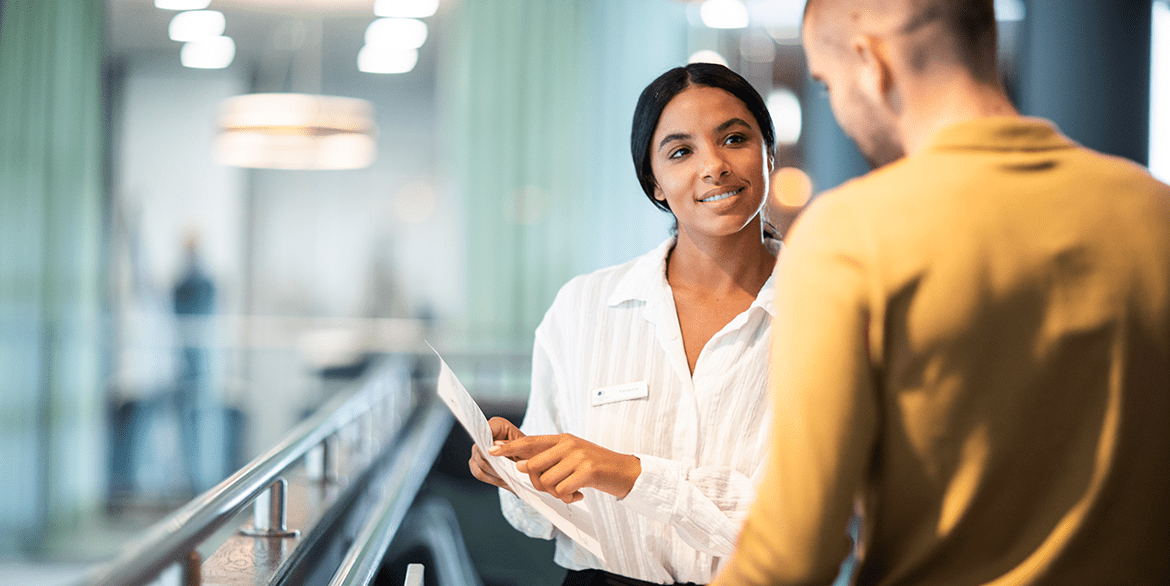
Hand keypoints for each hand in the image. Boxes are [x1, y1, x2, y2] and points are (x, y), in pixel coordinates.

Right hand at [467, 417, 526, 491]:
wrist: (531, 463)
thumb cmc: (531, 451)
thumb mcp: (525, 447)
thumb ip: (509, 446)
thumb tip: (492, 449)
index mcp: (498, 425)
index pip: (484, 429)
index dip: (485, 440)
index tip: (491, 452)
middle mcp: (485, 435)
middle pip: (479, 449)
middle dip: (493, 462)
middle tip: (506, 470)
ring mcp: (479, 450)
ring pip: (478, 463)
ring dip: (493, 472)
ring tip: (508, 476)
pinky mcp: (477, 463)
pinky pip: (478, 473)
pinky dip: (491, 478)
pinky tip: (503, 479)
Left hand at [489, 433, 640, 503]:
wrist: (626, 471)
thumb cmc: (596, 467)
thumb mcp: (573, 456)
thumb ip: (550, 458)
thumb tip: (523, 468)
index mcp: (562, 438)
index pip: (530, 442)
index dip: (510, 448)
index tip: (492, 451)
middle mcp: (568, 444)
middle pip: (533, 466)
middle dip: (538, 483)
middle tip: (554, 488)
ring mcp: (578, 456)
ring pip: (548, 481)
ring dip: (557, 493)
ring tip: (571, 490)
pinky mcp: (587, 470)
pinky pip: (563, 489)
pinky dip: (568, 497)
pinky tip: (580, 494)